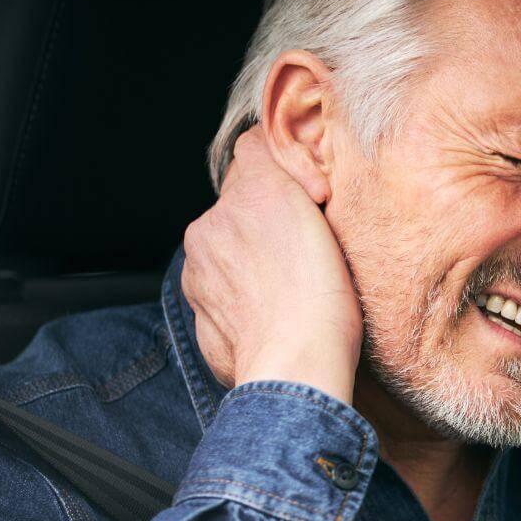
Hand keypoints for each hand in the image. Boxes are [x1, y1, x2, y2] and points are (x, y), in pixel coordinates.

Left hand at [181, 123, 361, 401]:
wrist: (296, 370)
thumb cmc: (321, 298)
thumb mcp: (319, 211)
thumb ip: (283, 167)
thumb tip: (266, 150)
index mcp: (244, 197)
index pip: (253, 154)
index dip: (287, 172)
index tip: (312, 197)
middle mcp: (210, 228)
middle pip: (237, 206)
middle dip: (265, 221)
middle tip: (304, 250)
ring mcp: (199, 277)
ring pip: (226, 252)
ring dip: (251, 262)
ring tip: (289, 289)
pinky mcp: (200, 320)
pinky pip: (223, 298)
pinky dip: (243, 303)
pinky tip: (273, 317)